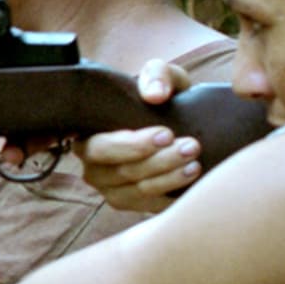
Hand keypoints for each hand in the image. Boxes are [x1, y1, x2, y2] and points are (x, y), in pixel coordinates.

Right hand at [80, 59, 200, 212]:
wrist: (177, 121)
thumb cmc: (161, 98)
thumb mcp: (160, 77)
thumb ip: (156, 75)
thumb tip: (155, 95)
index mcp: (89, 135)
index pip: (100, 147)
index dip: (130, 145)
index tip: (166, 133)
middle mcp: (94, 167)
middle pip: (120, 172)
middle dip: (157, 162)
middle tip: (190, 147)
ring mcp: (112, 189)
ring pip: (137, 191)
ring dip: (168, 179)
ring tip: (195, 164)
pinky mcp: (134, 204)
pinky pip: (151, 208)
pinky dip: (172, 198)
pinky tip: (193, 183)